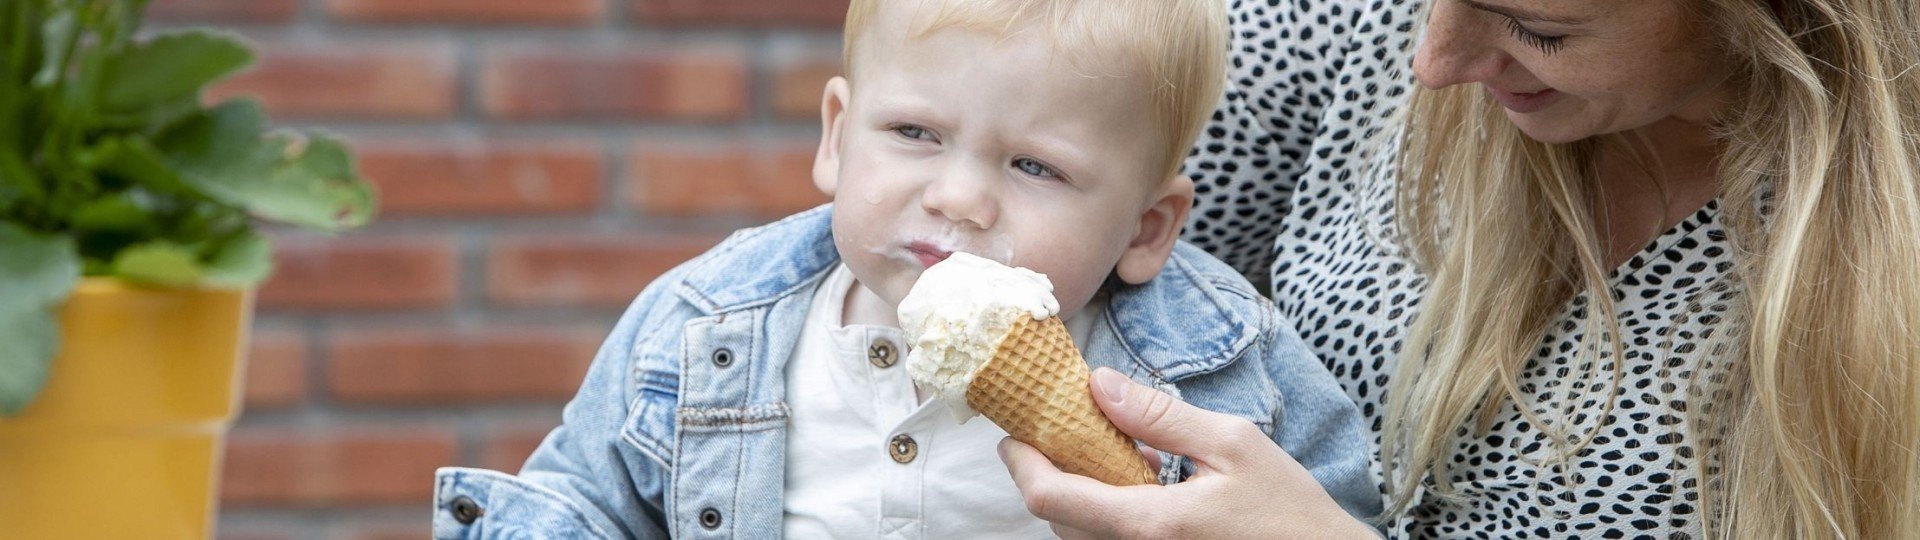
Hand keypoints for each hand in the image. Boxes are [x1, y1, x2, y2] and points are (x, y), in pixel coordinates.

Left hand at [999, 367, 1375, 538]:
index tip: (1014, 432)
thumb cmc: (1288, 510)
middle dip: (1050, 471)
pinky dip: (1109, 509)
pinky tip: (1145, 478)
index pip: (1050, 497)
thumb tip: (1100, 384)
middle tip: (1065, 426)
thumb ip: (1161, 415)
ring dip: (1081, 490)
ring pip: (1080, 532)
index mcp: (1148, 524)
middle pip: (1058, 516)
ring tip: (1119, 449)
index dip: (1020, 463)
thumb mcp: (1233, 444)